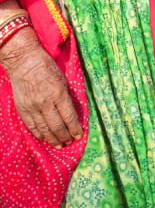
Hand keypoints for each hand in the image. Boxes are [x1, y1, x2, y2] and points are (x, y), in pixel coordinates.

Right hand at [0, 27, 82, 147]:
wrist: (24, 62)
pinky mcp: (22, 110)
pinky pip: (32, 127)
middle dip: (65, 136)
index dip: (75, 128)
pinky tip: (45, 138)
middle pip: (57, 126)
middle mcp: (45, 103)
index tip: (79, 135)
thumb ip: (66, 97)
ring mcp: (33, 107)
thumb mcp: (62, 79)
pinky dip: (39, 135)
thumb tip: (71, 114)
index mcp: (58, 93)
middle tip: (69, 142)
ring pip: (44, 130)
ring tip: (59, 145)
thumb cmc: (47, 67)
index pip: (69, 116)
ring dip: (53, 139)